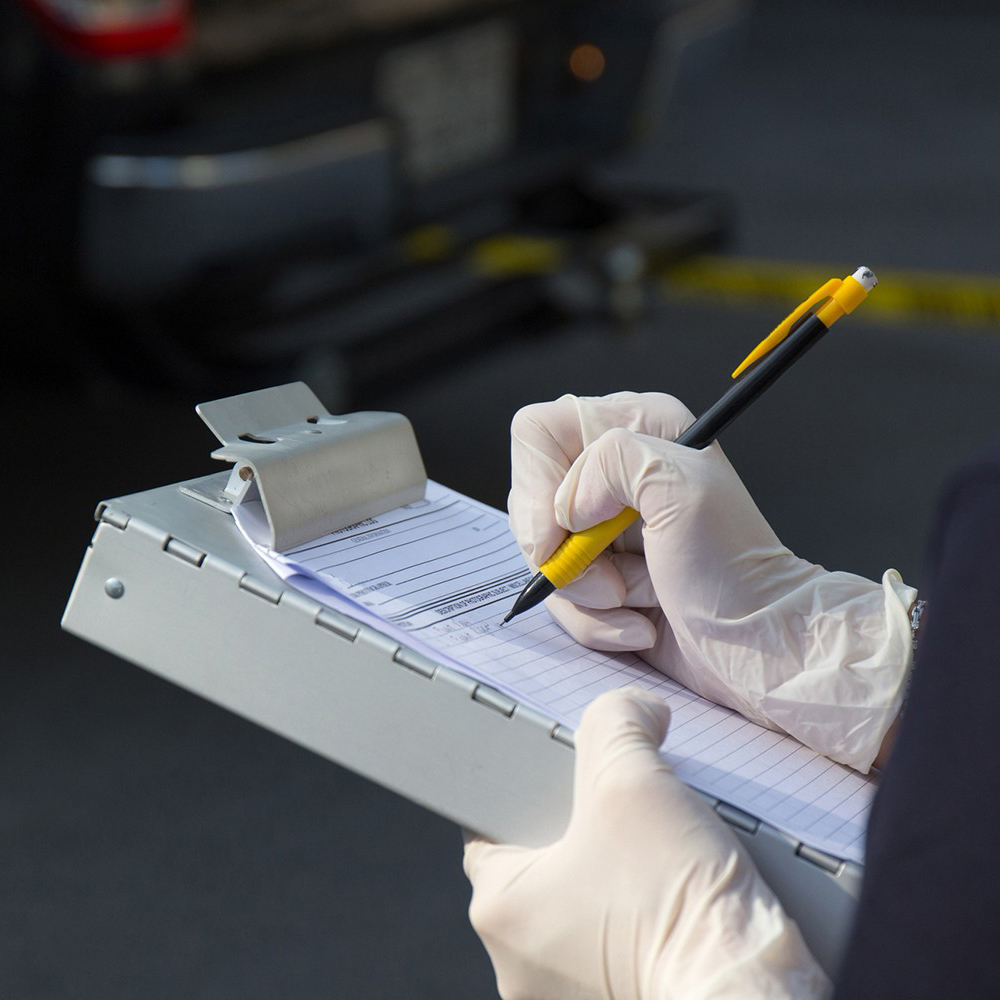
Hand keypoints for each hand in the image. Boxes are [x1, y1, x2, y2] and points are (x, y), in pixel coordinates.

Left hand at [464, 689, 829, 999]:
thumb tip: (634, 710)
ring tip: (653, 848)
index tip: (556, 771)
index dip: (523, 790)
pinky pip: (613, 946)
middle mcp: (519, 965)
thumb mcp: (632, 779)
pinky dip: (637, 917)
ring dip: (611, 875)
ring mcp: (567, 996)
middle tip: (616, 803)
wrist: (748, 993)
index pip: (488, 829)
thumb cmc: (674, 902)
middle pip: (539, 866)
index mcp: (500, 910)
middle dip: (578, 830)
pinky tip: (671, 891)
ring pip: (579, 908)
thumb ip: (616, 722)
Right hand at [509, 392, 915, 770]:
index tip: (568, 529)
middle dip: (568, 553)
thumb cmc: (734, 571)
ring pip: (543, 556)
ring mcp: (605, 530)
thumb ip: (611, 461)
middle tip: (614, 577)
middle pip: (533, 502)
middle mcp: (616, 475)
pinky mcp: (601, 578)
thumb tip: (567, 505)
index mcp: (638, 429)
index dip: (540, 484)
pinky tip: (640, 622)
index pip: (541, 433)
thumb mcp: (683, 489)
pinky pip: (561, 598)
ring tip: (635, 598)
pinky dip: (594, 622)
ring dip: (585, 594)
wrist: (757, 646)